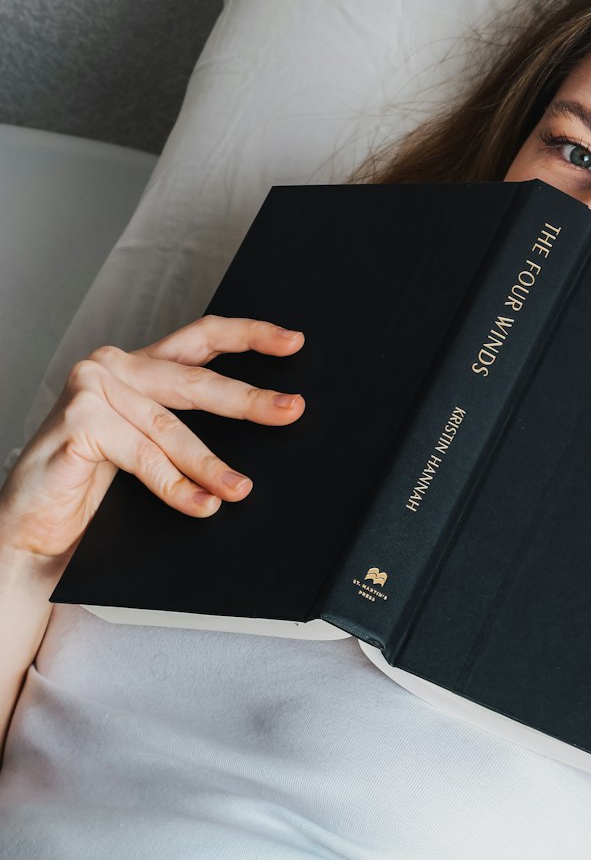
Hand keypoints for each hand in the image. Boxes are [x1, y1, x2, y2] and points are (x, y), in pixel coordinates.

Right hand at [0, 317, 305, 566]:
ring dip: (211, 464)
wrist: (30, 524)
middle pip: (195, 381)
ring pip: (171, 428)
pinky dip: (176, 486)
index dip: (248, 335)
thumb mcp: (144, 444)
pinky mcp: (81, 422)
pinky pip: (145, 458)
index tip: (292, 342)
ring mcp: (94, 390)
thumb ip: (180, 426)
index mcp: (137, 365)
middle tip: (291, 409)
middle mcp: (114, 368)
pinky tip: (201, 504)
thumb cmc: (89, 482)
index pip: (200, 338)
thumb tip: (260, 419)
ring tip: (239, 489)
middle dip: (248, 399)